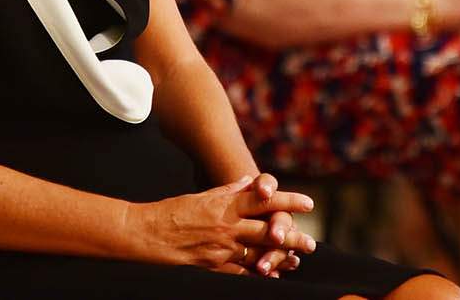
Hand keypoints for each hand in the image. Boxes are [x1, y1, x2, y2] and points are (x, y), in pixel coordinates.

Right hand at [127, 174, 315, 272]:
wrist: (148, 233)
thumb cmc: (173, 210)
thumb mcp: (202, 195)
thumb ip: (228, 191)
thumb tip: (248, 182)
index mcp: (226, 205)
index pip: (264, 200)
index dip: (288, 201)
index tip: (308, 203)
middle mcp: (228, 226)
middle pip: (268, 231)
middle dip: (293, 238)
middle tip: (311, 243)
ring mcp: (222, 248)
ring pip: (259, 254)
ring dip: (280, 259)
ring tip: (296, 261)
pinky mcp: (214, 265)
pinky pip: (242, 272)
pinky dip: (258, 273)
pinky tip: (270, 275)